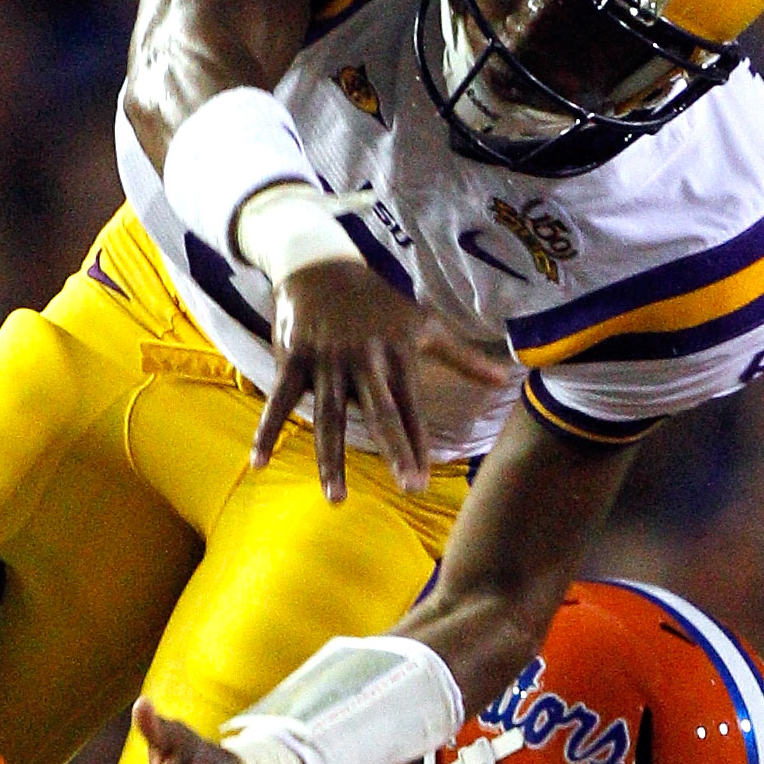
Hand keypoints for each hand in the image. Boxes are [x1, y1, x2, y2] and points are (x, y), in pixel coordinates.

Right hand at [255, 260, 509, 503]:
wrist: (321, 264)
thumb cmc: (379, 302)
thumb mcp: (424, 324)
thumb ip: (463, 359)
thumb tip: (506, 380)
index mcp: (395, 354)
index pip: (410, 409)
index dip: (417, 445)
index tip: (421, 481)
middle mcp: (362, 360)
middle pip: (380, 413)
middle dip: (395, 450)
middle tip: (407, 487)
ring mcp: (325, 360)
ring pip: (328, 418)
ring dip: (330, 460)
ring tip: (336, 498)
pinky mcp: (293, 358)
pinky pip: (278, 402)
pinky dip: (267, 432)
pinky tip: (257, 464)